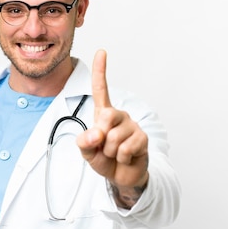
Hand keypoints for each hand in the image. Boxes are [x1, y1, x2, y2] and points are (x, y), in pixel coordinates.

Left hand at [76, 49, 148, 207]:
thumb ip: (84, 142)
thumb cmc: (104, 159)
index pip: (101, 89)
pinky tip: (126, 157)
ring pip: (114, 137)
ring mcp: (132, 126)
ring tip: (114, 154)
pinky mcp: (142, 139)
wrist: (121, 176)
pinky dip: (121, 157)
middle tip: (104, 147)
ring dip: (110, 151)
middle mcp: (119, 116)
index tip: (101, 52)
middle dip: (100, 137)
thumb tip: (95, 133)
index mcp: (104, 114)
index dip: (101, 71)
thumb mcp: (87, 152)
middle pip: (106, 116)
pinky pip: (125, 148)